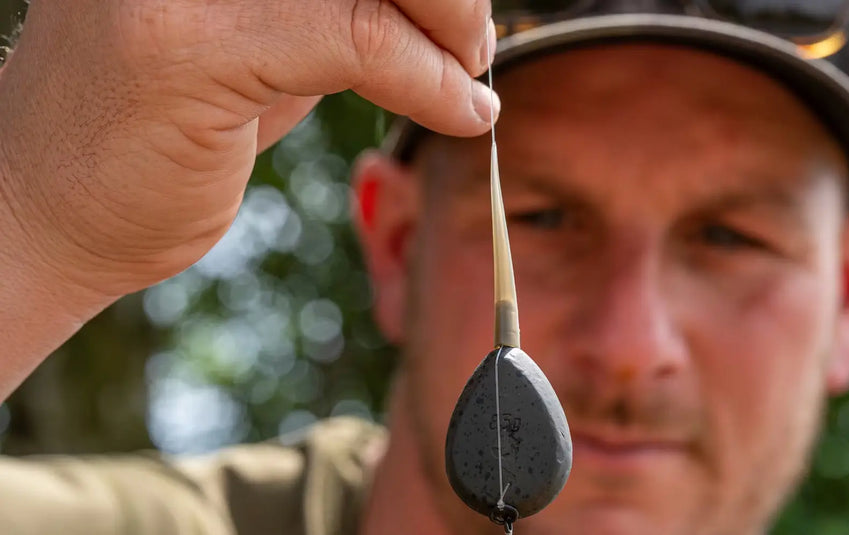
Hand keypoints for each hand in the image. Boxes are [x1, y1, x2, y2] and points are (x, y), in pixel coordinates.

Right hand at [0, 0, 497, 297]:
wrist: (42, 209)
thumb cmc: (156, 125)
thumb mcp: (261, 41)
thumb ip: (337, 9)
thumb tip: (450, 6)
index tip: (462, 13)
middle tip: (472, 45)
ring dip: (449, 28)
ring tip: (466, 78)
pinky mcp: (188, 43)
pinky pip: (359, 39)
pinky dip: (427, 79)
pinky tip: (459, 113)